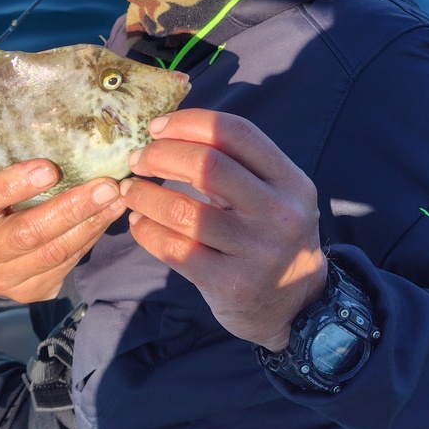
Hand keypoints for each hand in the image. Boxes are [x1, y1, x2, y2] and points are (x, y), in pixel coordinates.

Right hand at [0, 161, 126, 302]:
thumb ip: (9, 178)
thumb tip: (62, 148)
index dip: (14, 185)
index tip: (50, 168)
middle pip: (26, 233)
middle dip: (71, 208)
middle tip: (105, 186)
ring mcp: (1, 280)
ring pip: (52, 253)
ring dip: (90, 224)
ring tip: (116, 200)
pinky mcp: (28, 292)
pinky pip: (65, 265)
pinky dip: (88, 239)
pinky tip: (105, 219)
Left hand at [120, 109, 327, 350]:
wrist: (298, 305)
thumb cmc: (272, 236)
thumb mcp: (275, 195)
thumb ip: (237, 164)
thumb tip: (164, 134)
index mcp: (290, 181)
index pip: (235, 132)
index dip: (187, 122)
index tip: (156, 128)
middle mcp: (279, 213)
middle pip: (206, 164)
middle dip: (160, 155)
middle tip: (139, 160)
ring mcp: (257, 251)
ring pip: (182, 209)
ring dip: (144, 195)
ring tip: (131, 191)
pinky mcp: (231, 285)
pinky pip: (174, 249)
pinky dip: (146, 230)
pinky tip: (140, 222)